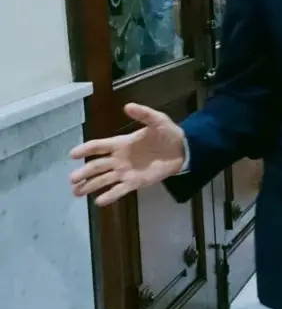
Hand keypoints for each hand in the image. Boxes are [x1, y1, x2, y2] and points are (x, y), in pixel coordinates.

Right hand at [69, 103, 186, 206]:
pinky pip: (119, 190)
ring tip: (76, 192)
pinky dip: (109, 196)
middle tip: (72, 179)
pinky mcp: (135, 183)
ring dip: (89, 186)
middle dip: (83, 172)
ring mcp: (125, 172)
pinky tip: (98, 202)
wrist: (182, 149)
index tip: (72, 154)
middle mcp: (119, 159)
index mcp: (121, 143)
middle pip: (96, 166)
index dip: (85, 149)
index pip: (98, 146)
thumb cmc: (167, 133)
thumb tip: (128, 106)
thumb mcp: (157, 120)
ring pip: (103, 180)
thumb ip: (143, 114)